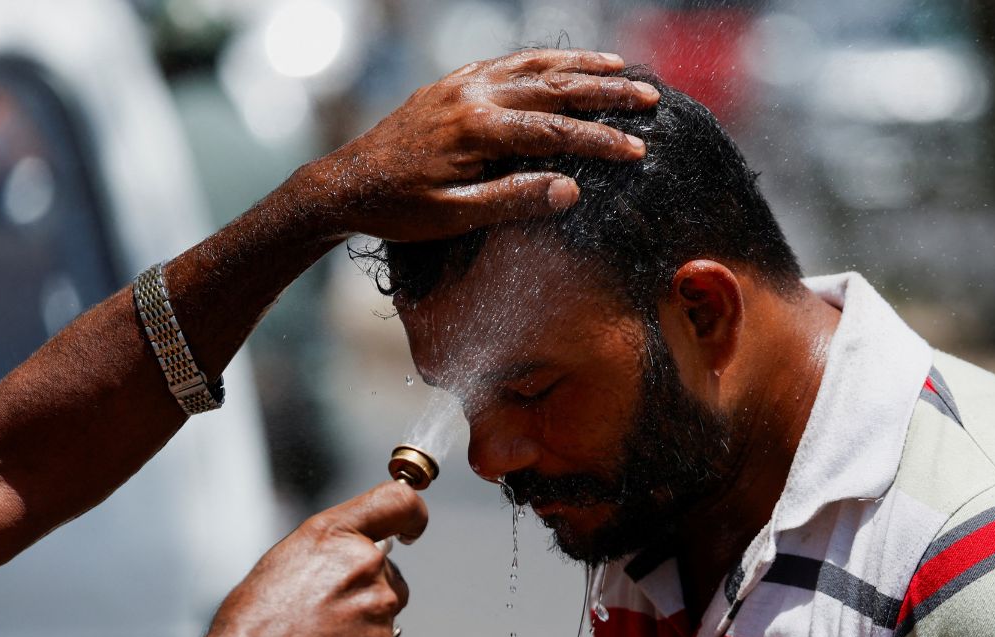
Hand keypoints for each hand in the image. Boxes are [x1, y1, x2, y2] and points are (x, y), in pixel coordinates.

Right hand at [200, 481, 427, 636]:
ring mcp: (379, 606)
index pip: (399, 502)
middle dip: (367, 586)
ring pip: (384, 609)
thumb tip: (365, 552)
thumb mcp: (290, 555)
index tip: (410, 528)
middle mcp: (366, 564)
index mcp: (337, 534)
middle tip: (323, 607)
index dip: (411, 515)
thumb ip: (336, 547)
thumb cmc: (258, 614)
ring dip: (362, 619)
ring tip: (317, 633)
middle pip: (389, 571)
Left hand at [305, 49, 659, 241]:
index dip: (599, 139)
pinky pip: (507, 63)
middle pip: (552, 86)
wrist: (345, 185)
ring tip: (620, 71)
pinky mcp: (452, 83)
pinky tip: (564, 65)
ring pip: (532, 66)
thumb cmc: (400, 210)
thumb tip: (570, 190)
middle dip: (605, 93)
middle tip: (650, 99)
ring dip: (580, 66)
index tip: (637, 149)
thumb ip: (514, 200)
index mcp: (475, 130)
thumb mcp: (456, 217)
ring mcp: (461, 84)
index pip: (553, 130)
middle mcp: (472, 95)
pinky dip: (542, 61)